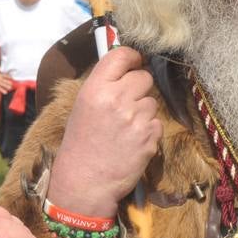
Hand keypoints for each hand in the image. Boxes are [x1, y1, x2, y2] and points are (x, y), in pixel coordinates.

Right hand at [48, 47, 162, 215]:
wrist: (85, 181)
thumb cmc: (80, 144)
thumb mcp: (83, 107)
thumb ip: (104, 85)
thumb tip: (126, 68)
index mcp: (96, 88)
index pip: (122, 55)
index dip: (132, 57)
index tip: (134, 62)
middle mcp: (117, 99)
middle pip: (144, 77)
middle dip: (138, 87)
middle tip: (127, 102)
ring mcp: (136, 118)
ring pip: (152, 101)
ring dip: (143, 111)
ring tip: (126, 128)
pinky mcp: (150, 136)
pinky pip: (157, 122)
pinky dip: (148, 130)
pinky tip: (133, 141)